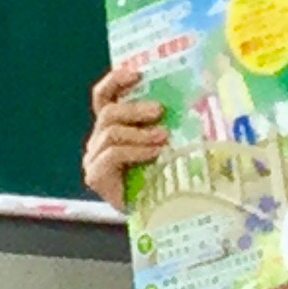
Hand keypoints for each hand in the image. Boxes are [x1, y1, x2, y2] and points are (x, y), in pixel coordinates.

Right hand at [81, 61, 167, 207]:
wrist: (156, 215)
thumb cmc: (163, 178)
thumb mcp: (165, 144)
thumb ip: (165, 124)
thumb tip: (193, 100)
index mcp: (112, 126)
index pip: (103, 96)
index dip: (115, 81)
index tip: (136, 73)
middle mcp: (98, 140)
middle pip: (108, 113)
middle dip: (134, 108)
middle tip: (159, 110)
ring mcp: (94, 158)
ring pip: (110, 133)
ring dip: (139, 133)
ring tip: (163, 136)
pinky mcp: (95, 176)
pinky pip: (112, 155)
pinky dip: (135, 151)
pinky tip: (153, 154)